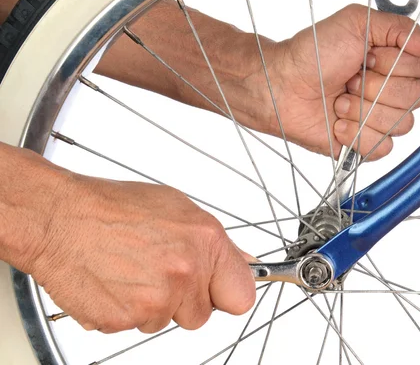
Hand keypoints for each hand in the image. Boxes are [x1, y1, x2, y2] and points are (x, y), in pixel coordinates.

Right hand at [27, 172, 255, 333]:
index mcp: (206, 242)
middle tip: (157, 273)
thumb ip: (214, 243)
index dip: (226, 294)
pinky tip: (113, 281)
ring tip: (129, 270)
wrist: (58, 217)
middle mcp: (186, 272)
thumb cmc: (112, 207)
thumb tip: (246, 262)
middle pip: (201, 315)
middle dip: (184, 301)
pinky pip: (133, 326)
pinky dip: (124, 311)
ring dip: (151, 305)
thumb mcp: (177, 208)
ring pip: (165, 321)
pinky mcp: (125, 319)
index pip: (241, 295)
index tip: (218, 292)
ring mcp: (156, 299)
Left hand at [253, 4, 419, 159]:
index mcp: (393, 62)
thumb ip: (400, 29)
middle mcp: (390, 91)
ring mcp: (378, 119)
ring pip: (402, 124)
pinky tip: (337, 124)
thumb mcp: (357, 23)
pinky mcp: (365, 144)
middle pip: (416, 98)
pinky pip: (383, 147)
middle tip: (349, 80)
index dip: (396, 64)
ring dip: (364, 111)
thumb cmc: (313, 53)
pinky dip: (357, 135)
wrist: (281, 86)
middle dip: (377, 88)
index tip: (367, 57)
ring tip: (339, 101)